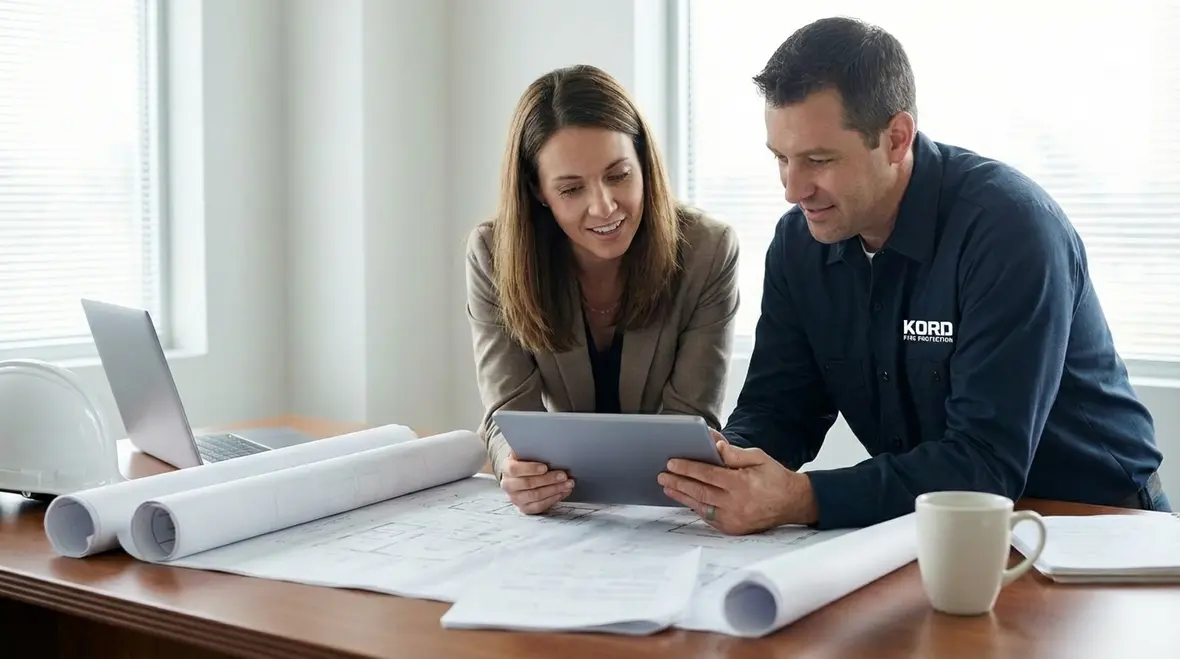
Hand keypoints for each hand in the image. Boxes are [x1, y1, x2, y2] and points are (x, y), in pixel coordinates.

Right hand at [499, 451, 574, 513]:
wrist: (520, 475)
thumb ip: (531, 448)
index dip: (530, 468)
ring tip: (568, 484)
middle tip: (564, 475)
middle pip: (528, 484)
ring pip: (535, 496)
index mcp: (506, 467)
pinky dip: (553, 499)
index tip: (545, 467)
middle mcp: (508, 484)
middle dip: (549, 479)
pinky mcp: (524, 508)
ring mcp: (515, 498)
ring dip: (554, 490)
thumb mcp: (525, 452)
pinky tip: (562, 492)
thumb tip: (543, 439)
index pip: (515, 469)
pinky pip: (539, 506)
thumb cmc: (526, 461)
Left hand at [657, 430, 817, 533]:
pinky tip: (685, 499)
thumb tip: (715, 445)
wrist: (792, 503)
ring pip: (700, 506)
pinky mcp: (733, 529)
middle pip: (699, 491)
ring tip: (667, 487)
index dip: (687, 468)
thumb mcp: (758, 457)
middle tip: (662, 475)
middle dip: (678, 482)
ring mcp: (733, 519)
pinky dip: (696, 507)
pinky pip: (708, 517)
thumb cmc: (774, 477)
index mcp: (741, 484)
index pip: (707, 474)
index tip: (672, 462)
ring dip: (682, 496)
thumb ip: (735, 453)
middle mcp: (735, 504)